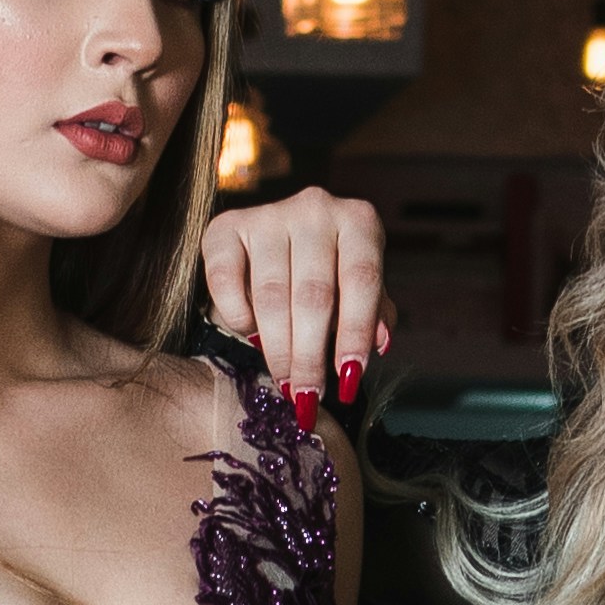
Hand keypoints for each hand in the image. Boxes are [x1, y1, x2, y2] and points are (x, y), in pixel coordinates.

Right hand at [200, 185, 392, 427]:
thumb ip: (375, 313)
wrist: (278, 243)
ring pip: (272, 296)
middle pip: (314, 295)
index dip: (355, 334)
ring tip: (285, 383)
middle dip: (310, 355)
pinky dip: (238, 316)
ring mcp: (268, 214)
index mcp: (358, 220)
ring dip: (278, 349)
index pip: (361, 282)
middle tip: (307, 396)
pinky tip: (251, 335)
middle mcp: (314, 208)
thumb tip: (380, 343)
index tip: (348, 380)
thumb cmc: (331, 271)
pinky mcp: (225, 227)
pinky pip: (226, 281)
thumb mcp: (360, 288)